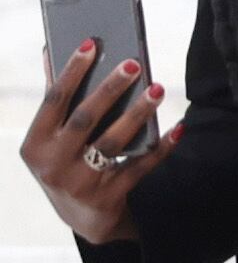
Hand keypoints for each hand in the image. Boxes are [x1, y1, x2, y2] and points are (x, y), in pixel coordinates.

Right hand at [21, 43, 170, 244]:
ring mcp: (80, 182)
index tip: (91, 44)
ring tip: (158, 89)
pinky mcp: (108, 197)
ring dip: (138, 114)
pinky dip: (160, 148)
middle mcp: (53, 164)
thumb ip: (55, 100)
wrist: (81, 218)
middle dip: (110, 89)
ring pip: (113, 142)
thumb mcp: (50, 139)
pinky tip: (177, 128)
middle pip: (85, 119)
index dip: (71, 72)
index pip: (53, 101)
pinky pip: (139, 168)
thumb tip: (51, 50)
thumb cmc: (65, 164)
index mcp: (35, 144)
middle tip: (134, 64)